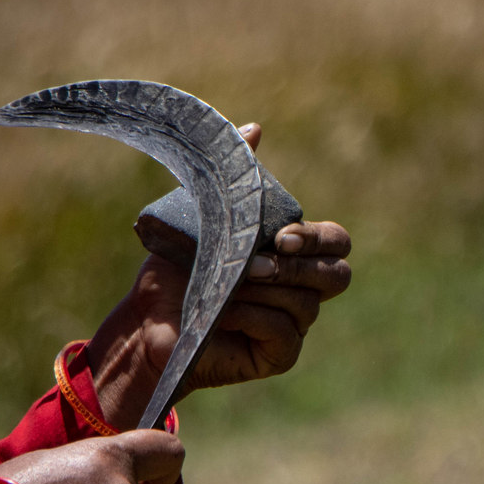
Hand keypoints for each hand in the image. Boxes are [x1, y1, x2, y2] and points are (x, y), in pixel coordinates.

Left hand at [88, 123, 351, 428]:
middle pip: (337, 275)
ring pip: (306, 305)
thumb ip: (234, 177)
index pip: (336, 242)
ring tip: (227, 286)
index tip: (282, 235)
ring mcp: (294, 324)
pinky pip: (285, 333)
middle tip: (257, 263)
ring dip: (266, 291)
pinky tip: (224, 312)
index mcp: (296, 254)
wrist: (146, 318)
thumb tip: (255, 129)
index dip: (320, 238)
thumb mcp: (204, 213)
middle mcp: (303, 289)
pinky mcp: (278, 354)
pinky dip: (255, 318)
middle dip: (300, 267)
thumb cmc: (177, 267)